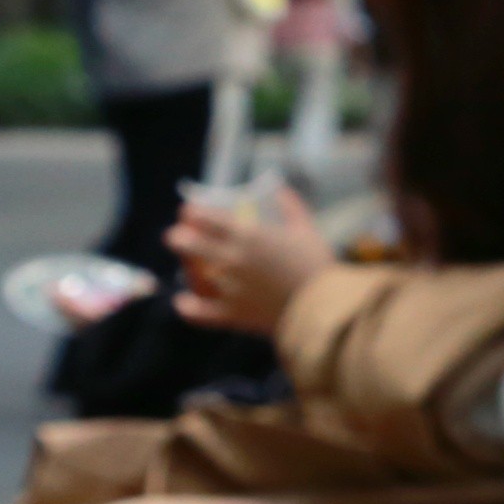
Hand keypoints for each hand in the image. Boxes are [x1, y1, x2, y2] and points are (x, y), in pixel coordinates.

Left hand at [167, 181, 329, 334]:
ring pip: (190, 275)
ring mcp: (228, 288)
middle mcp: (231, 259)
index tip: (189, 212)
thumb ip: (292, 207)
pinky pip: (199, 312)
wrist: (325, 308)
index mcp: (248, 235)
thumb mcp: (308, 230)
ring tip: (188, 266)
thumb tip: (281, 189)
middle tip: (180, 237)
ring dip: (186, 268)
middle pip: (186, 243)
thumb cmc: (318, 266)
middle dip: (178, 237)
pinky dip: (187, 307)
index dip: (191, 212)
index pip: (204, 217)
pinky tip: (183, 301)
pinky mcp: (232, 314)